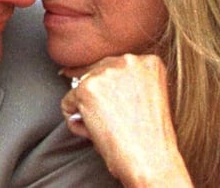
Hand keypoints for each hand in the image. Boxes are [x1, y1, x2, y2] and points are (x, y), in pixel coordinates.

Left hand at [60, 54, 192, 186]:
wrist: (151, 160)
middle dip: (96, 97)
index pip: (114, 66)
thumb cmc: (150, 138)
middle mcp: (128, 60)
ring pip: (80, 87)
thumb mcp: (146, 98)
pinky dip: (76, 121)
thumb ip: (123, 84)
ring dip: (87, 109)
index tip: (109, 103)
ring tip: (108, 128)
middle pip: (95, 72)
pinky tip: (96, 132)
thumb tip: (79, 79)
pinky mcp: (87, 88)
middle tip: (111, 122)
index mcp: (149, 62)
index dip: (108, 89)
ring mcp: (106, 72)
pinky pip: (68, 104)